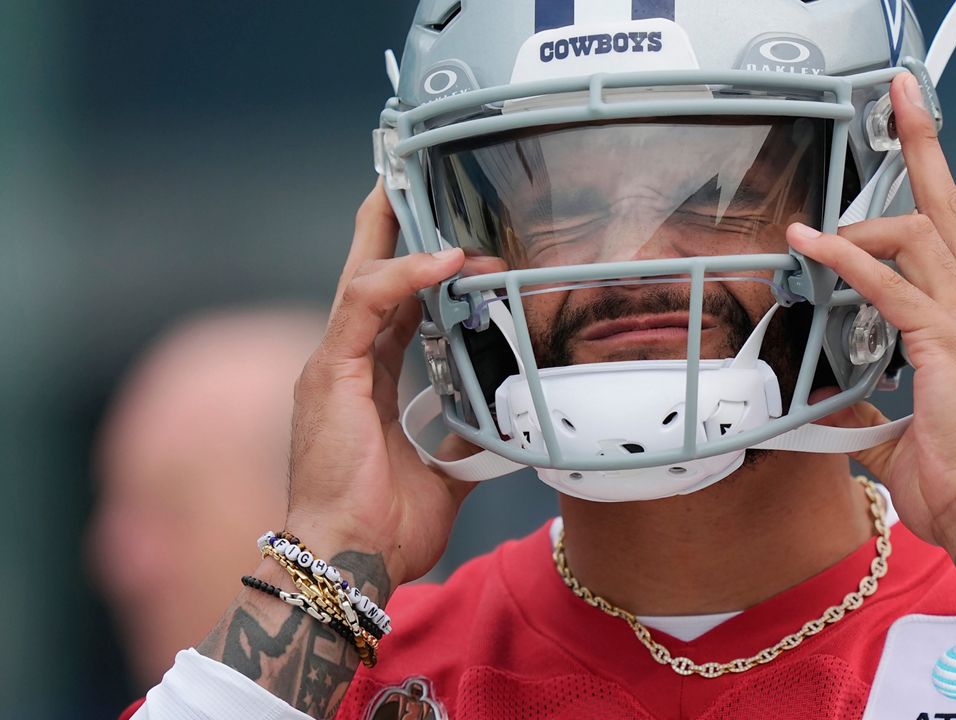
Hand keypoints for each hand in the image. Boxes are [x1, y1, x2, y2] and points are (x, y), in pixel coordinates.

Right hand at [284, 180, 471, 588]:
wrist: (351, 561)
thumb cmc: (386, 525)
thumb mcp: (445, 474)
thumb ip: (467, 441)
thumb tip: (505, 430)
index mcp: (366, 383)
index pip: (389, 307)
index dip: (414, 268)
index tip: (444, 237)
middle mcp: (345, 365)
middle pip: (369, 277)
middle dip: (392, 227)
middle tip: (412, 178)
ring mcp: (332, 366)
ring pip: (363, 276)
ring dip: (402, 236)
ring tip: (427, 195)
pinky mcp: (329, 373)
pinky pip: (363, 305)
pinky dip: (402, 276)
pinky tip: (443, 259)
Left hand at [787, 72, 955, 545]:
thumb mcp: (902, 436)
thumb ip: (869, 412)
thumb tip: (830, 409)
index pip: (952, 238)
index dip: (930, 189)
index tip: (912, 148)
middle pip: (950, 209)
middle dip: (925, 147)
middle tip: (902, 98)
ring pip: (921, 233)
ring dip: (865, 217)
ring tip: (813, 230)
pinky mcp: (947, 340)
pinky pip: (888, 285)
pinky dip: (847, 260)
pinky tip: (811, 245)